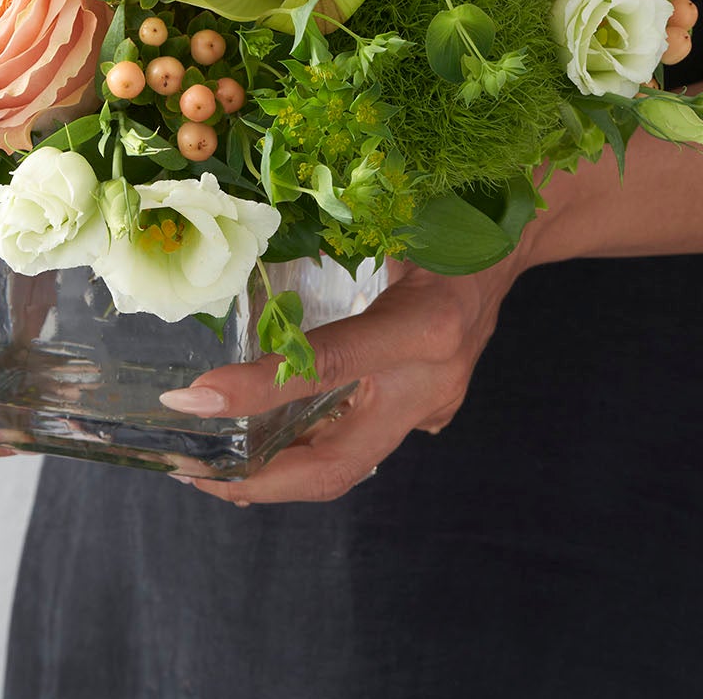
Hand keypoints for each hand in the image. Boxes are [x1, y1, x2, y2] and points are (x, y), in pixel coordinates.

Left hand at [161, 252, 528, 504]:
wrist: (509, 241)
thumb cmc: (442, 219)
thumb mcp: (387, 223)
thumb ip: (325, 253)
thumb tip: (246, 279)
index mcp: (425, 323)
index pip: (328, 366)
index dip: (258, 388)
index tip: (195, 399)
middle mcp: (430, 381)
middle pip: (338, 464)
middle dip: (260, 481)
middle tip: (193, 472)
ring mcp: (433, 408)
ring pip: (345, 466)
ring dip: (275, 474)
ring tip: (211, 469)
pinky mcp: (427, 416)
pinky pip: (358, 445)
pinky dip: (305, 450)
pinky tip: (260, 449)